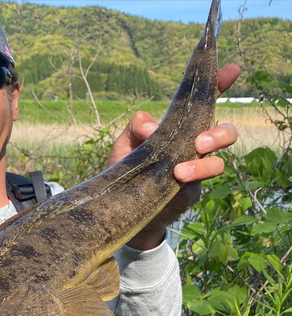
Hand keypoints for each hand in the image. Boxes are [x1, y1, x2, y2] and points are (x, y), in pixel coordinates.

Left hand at [108, 64, 240, 249]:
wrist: (123, 206)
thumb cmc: (127, 169)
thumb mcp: (124, 143)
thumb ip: (136, 127)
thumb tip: (152, 126)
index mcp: (180, 129)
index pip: (204, 105)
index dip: (219, 86)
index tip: (232, 69)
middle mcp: (193, 148)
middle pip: (225, 134)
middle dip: (220, 134)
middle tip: (200, 142)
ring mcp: (195, 172)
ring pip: (218, 164)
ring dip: (202, 166)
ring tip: (178, 171)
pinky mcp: (189, 194)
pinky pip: (196, 188)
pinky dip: (187, 183)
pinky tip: (173, 182)